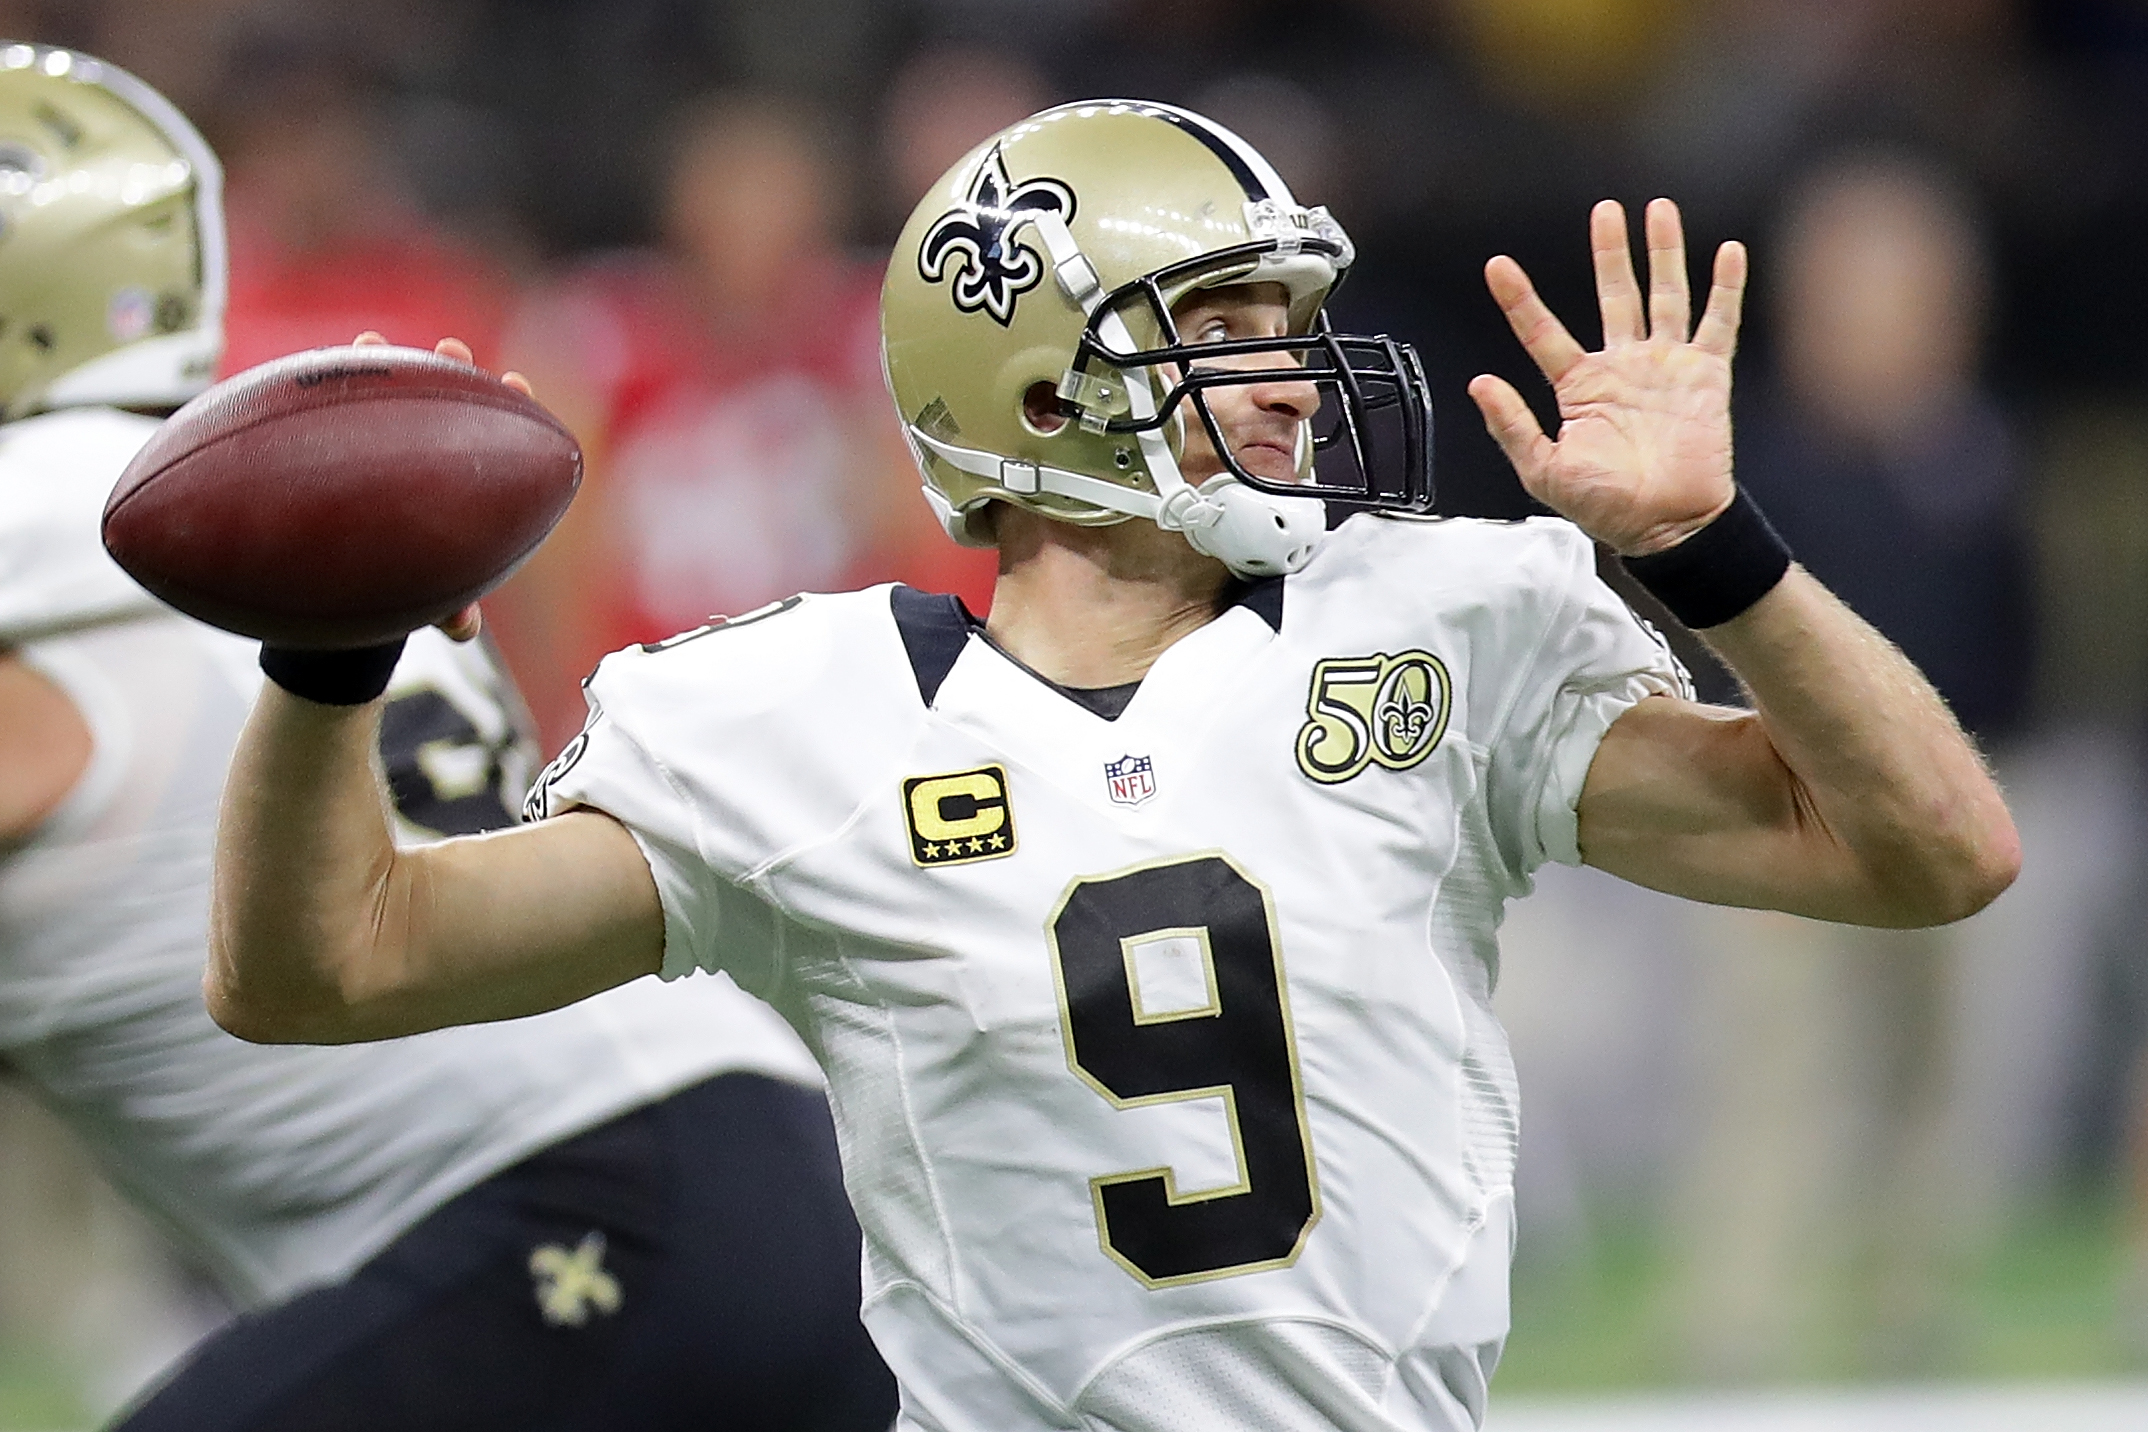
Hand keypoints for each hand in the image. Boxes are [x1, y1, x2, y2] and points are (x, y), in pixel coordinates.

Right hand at [350, 331, 539, 642]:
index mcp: (472, 482)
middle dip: (452, 373)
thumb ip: (450, 606)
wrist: (363, 582)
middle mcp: (436, 453)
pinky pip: (339, 411)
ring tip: (372, 342)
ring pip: (394, 396)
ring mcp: (392, 443)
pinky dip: (331, 390)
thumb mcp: (430, 593)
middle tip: (451, 351)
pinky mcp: (347, 444)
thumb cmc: (411, 581)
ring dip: (386, 366)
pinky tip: (311, 371)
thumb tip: (463, 629)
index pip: (503, 434)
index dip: (513, 407)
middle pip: (451, 404)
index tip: (515, 385)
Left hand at [1468, 199, 1746, 556]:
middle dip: (1610, 252)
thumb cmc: (1605, 506)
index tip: (1498, 267)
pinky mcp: (1707, 375)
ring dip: (1663, 253)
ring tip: (1659, 210)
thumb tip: (1479, 384)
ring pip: (1666, 295)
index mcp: (1581, 386)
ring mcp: (1666, 366)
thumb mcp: (1545, 471)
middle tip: (1606, 210)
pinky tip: (1728, 251)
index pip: (1543, 332)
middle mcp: (1623, 366)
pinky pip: (1718, 322)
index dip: (1520, 299)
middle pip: (1615, 294)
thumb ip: (1512, 427)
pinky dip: (1726, 287)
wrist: (1666, 525)